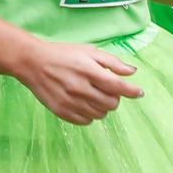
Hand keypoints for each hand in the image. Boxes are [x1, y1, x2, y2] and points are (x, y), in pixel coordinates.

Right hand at [14, 42, 143, 125]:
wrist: (32, 63)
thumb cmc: (62, 54)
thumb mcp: (88, 51)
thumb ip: (111, 62)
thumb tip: (132, 72)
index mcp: (87, 70)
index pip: (117, 86)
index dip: (132, 91)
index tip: (139, 93)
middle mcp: (79, 88)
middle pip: (111, 103)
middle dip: (115, 98)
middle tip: (108, 90)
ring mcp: (70, 102)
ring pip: (100, 114)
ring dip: (103, 107)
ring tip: (95, 96)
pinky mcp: (62, 111)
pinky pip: (86, 121)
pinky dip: (90, 114)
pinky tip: (85, 103)